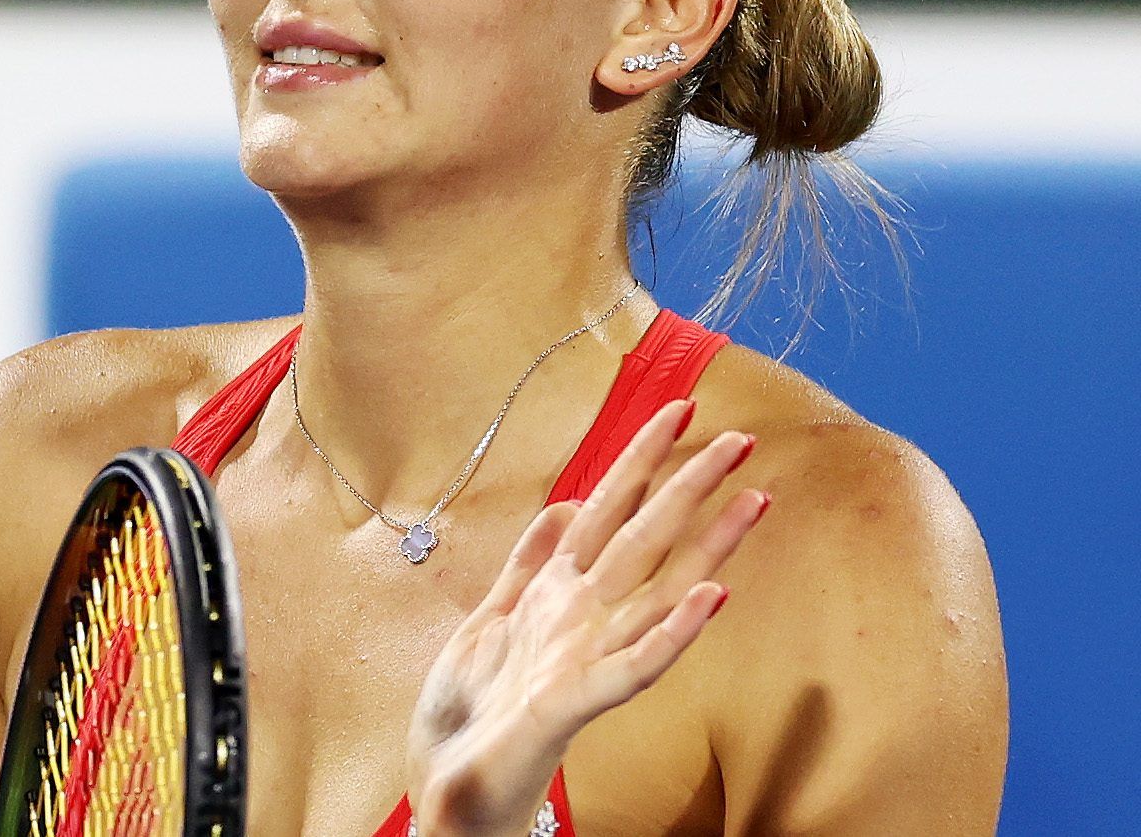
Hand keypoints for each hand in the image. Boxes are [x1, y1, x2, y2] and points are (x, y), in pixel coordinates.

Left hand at [404, 398, 769, 836]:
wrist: (445, 789)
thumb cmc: (471, 714)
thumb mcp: (488, 620)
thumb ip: (528, 564)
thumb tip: (563, 504)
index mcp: (558, 593)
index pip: (610, 509)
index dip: (642, 458)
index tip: (680, 409)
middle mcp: (582, 618)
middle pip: (646, 537)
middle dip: (690, 485)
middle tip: (741, 438)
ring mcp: (584, 659)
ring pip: (657, 589)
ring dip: (708, 545)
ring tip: (753, 501)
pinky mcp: (572, 704)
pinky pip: (632, 666)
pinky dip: (671, 633)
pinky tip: (710, 600)